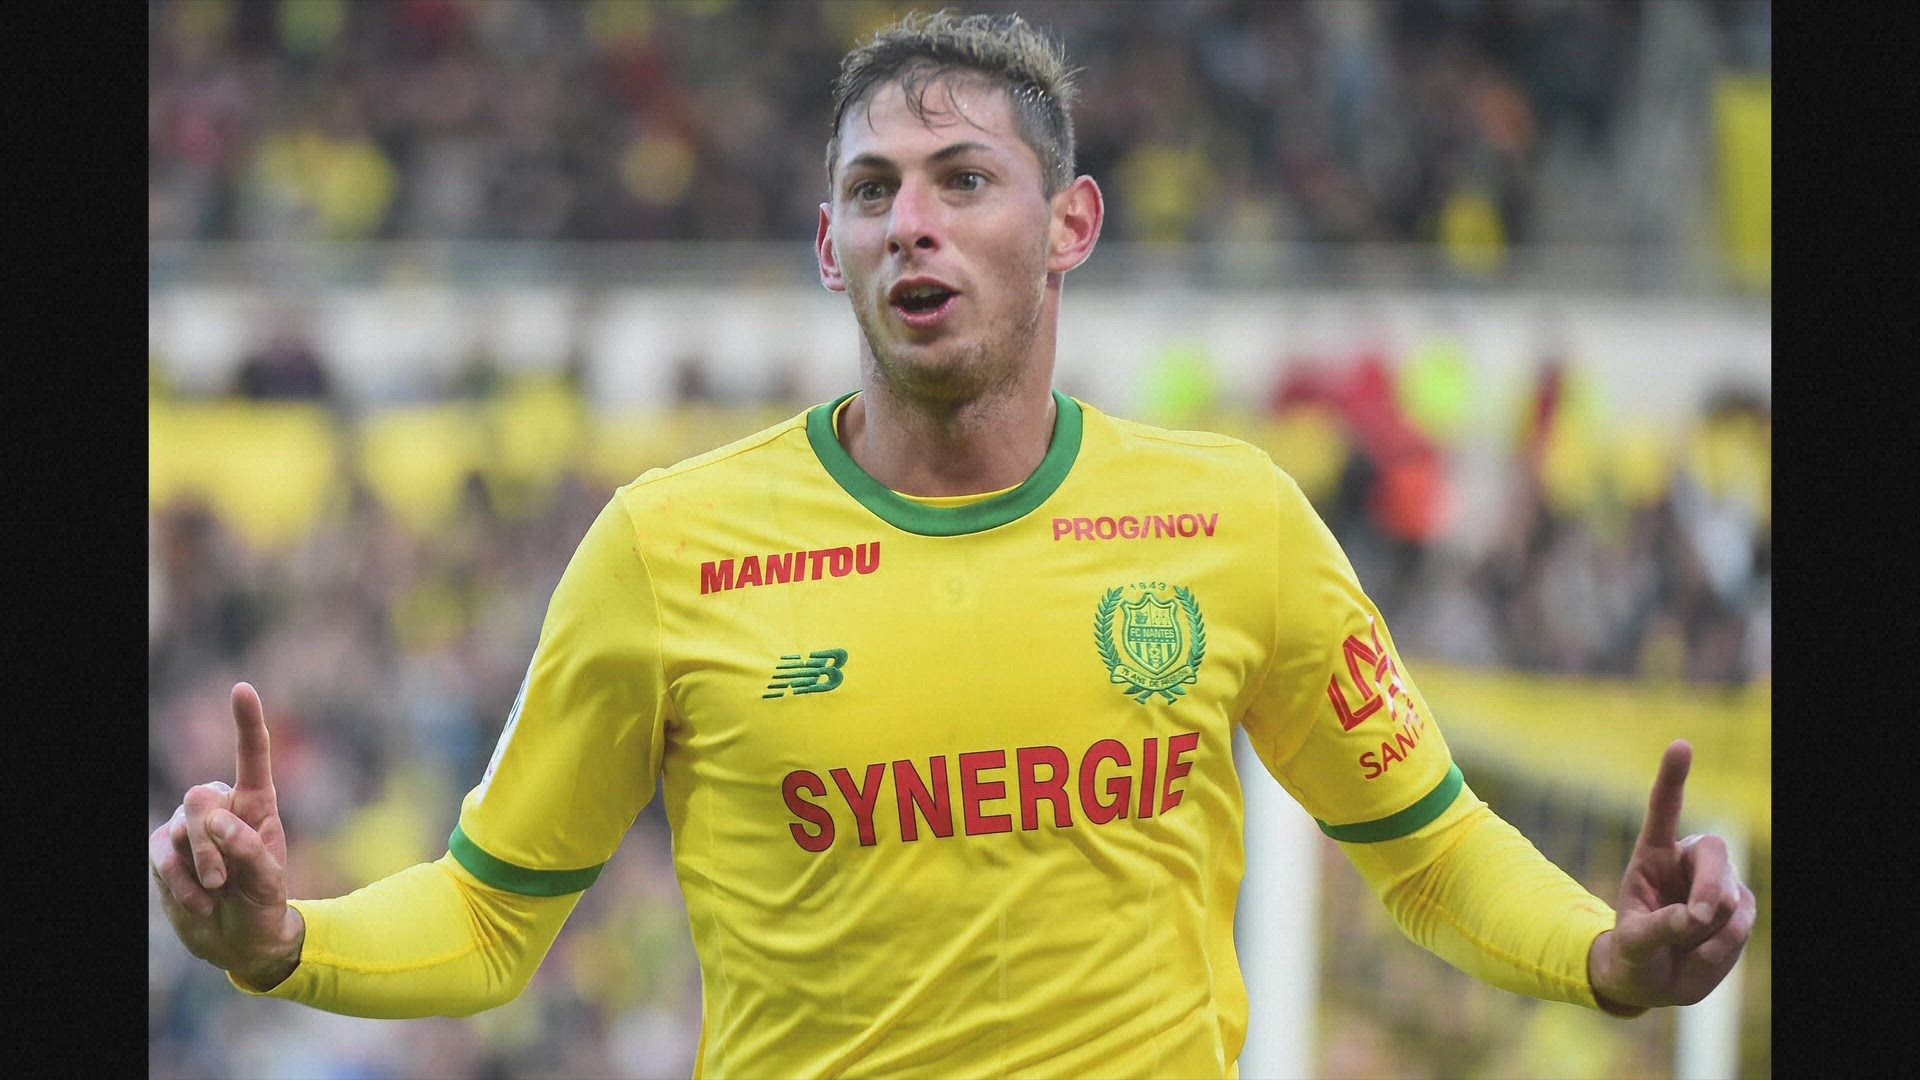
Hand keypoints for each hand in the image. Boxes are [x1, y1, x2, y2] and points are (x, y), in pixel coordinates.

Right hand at [149, 682, 303, 989]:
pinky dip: (177, 881)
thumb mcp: (268, 881)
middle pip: (201, 797)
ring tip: (217, 891)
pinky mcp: (166, 852)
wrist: (240, 939)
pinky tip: (198, 901)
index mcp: (257, 805)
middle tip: (223, 877)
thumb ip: (249, 848)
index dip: (246, 723)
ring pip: (180, 828)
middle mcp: (222, 808)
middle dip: (210, 840)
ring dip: (197, 866)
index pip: (251, 757)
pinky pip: (160, 854)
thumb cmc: (264, 903)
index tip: (242, 690)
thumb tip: (216, 819)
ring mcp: (190, 829)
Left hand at [1588, 740, 1756, 1012]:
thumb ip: (1656, 928)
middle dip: (1709, 886)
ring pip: (1730, 898)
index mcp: (1653, 856)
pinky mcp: (1741, 910)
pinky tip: (1700, 952)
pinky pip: (1740, 926)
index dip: (1673, 778)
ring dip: (1706, 931)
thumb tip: (1695, 917)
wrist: (1655, 980)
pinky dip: (1719, 947)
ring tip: (1680, 945)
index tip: (1681, 745)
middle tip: (1694, 919)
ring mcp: (1721, 885)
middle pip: (1715, 852)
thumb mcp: (1631, 945)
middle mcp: (1690, 862)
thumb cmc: (1635, 953)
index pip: (1664, 809)